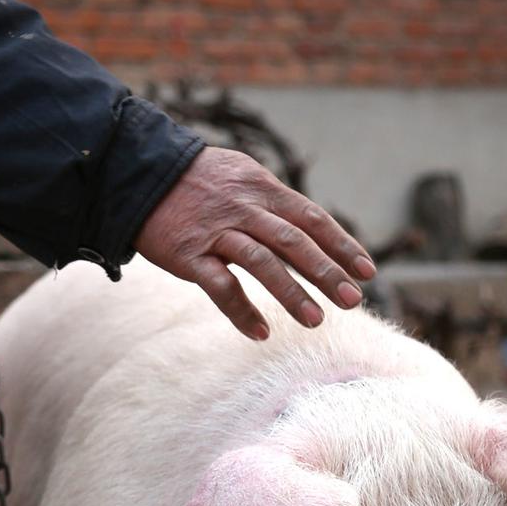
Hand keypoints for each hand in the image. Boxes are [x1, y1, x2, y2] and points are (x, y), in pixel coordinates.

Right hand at [134, 146, 375, 339]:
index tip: (366, 271)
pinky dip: (242, 312)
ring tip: (316, 321)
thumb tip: (308, 229)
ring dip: (292, 294)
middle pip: (294, 242)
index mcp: (262, 189)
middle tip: (353, 300)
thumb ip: (273, 202)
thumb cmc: (196, 181)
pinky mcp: (189, 255)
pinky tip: (261, 333)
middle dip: (327, 272)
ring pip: (262, 263)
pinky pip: (220, 287)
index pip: (312, 218)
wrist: (140, 173)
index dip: (342, 245)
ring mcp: (217, 233)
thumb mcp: (241, 177)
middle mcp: (245, 209)